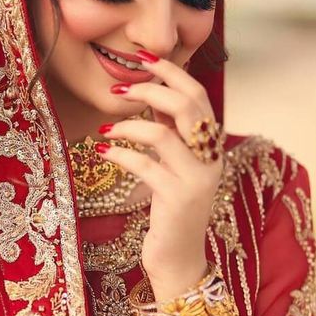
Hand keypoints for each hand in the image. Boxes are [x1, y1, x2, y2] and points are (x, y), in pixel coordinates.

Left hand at [99, 54, 222, 296]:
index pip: (198, 95)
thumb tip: (152, 94)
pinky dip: (121, 154)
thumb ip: (170, 132)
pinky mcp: (177, 200)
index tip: (144, 57)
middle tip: (119, 89)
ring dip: (129, 125)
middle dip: (150, 89)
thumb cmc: (171, 210)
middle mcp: (211, 158)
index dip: (172, 72)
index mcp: (212, 146)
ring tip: (105, 129)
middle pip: (188, 105)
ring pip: (163, 134)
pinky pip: (145, 165)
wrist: (180, 259)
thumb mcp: (174, 165)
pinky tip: (104, 151)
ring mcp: (197, 179)